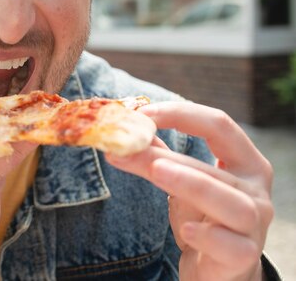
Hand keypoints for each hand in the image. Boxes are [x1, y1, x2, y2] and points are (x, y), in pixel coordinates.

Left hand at [106, 102, 273, 280]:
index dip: (179, 114)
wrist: (217, 268)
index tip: (139, 115)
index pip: (219, 125)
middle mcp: (256, 190)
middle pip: (212, 166)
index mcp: (244, 162)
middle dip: (163, 155)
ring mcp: (254, 225)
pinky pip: (232, 246)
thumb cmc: (202, 217)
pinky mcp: (244, 256)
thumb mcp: (181, 181)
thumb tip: (125, 129)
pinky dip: (209, 236)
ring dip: (192, 184)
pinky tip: (187, 231)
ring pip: (231, 202)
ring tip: (156, 172)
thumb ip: (159, 155)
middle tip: (124, 148)